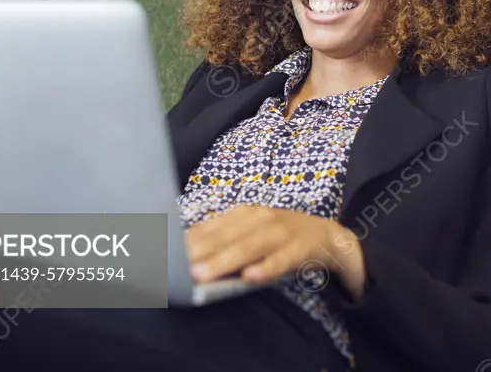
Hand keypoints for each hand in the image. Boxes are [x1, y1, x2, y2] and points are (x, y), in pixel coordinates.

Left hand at [185, 205, 367, 298]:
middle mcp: (260, 218)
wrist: (328, 235)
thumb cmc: (280, 237)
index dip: (186, 241)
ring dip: (224, 260)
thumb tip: (184, 252)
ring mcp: (281, 231)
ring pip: (249, 247)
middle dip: (198, 252)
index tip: (162, 253)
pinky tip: (251, 277)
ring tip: (201, 275)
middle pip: (224, 237)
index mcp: (243, 214)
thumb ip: (222, 241)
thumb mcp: (250, 232)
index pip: (209, 228)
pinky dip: (267, 267)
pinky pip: (282, 259)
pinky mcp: (300, 247)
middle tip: (173, 268)